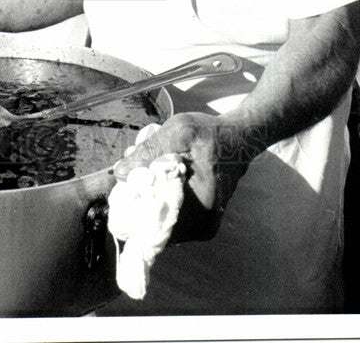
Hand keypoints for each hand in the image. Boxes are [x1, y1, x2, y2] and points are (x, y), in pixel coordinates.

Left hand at [113, 112, 253, 242]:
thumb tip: (120, 173)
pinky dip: (162, 203)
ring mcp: (204, 227)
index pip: (154, 223)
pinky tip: (162, 183)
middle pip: (156, 225)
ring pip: (163, 223)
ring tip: (150, 176)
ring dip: (151, 202)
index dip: (134, 206)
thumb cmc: (210, 134)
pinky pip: (173, 220)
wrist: (239, 139)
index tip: (126, 188)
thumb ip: (149, 151)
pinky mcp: (203, 223)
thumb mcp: (178, 132)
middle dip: (140, 202)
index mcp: (200, 207)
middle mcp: (204, 225)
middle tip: (135, 178)